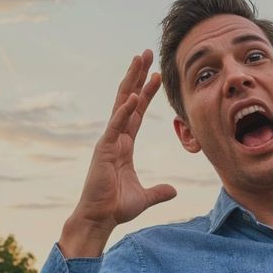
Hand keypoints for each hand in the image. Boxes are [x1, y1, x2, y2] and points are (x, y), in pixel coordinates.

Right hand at [61, 50, 177, 256]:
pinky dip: (125, 111)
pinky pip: (116, 126)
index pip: (137, 112)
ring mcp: (109, 141)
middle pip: (128, 100)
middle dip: (137, 76)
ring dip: (132, 82)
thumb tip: (173, 190)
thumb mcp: (145, 197)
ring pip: (122, 105)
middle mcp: (116, 138)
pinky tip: (134, 96)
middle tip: (146, 53)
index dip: (147, 92)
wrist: (100, 219)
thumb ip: (159, 191)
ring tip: (139, 60)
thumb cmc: (116, 207)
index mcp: (124, 144)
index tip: (157, 74)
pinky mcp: (104, 150)